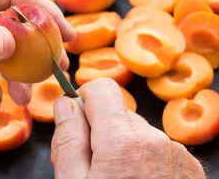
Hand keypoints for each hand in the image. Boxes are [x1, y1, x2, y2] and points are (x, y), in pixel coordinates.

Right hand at [51, 78, 204, 178]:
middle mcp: (156, 140)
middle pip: (118, 114)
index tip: (76, 124)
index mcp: (122, 140)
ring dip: (124, 150)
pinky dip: (147, 164)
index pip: (102, 88)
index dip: (84, 101)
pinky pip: (160, 151)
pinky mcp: (191, 170)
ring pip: (138, 134)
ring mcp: (178, 155)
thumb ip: (67, 139)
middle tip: (91, 169)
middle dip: (100, 133)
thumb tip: (65, 104)